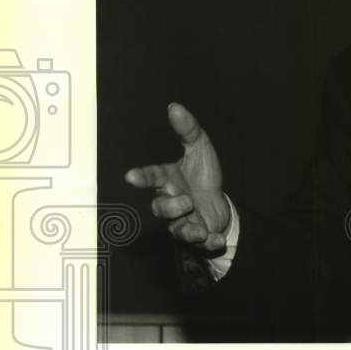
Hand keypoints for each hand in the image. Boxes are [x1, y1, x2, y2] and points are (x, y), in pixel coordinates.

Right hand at [124, 103, 230, 252]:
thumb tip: (174, 106)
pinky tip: (216, 239)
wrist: (220, 203)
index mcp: (170, 180)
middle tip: (187, 201)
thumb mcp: (201, 149)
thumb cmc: (203, 176)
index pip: (153, 176)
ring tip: (201, 228)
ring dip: (189, 229)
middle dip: (171, 207)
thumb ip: (188, 130)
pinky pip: (199, 244)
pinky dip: (208, 243)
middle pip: (161, 208)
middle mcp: (172, 201)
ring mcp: (183, 220)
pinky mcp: (197, 235)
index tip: (130, 176)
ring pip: (178, 229)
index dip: (142, 176)